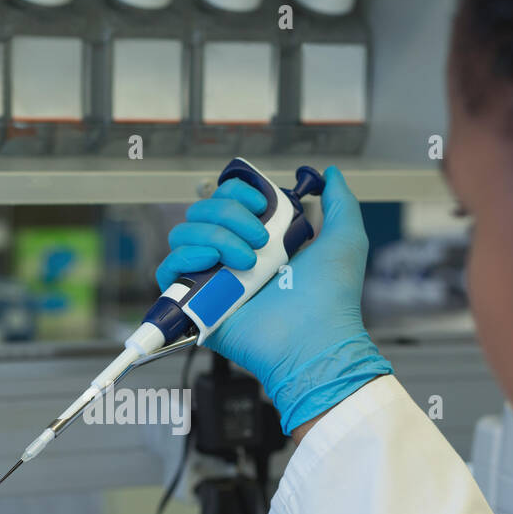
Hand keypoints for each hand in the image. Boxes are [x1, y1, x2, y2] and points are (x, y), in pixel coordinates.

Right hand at [155, 166, 391, 433]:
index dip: (236, 193)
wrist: (315, 339)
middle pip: (201, 212)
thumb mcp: (345, 238)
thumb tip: (331, 174)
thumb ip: (340, 202)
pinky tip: (211, 263)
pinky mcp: (195, 304)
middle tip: (260, 240)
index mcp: (260, 240)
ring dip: (213, 236)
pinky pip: (167, 270)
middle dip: (228, 215)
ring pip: (184, 235)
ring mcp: (212, 280)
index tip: (261, 205)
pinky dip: (184, 257)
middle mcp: (231, 257)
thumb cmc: (332, 297)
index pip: (226, 200)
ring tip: (246, 262)